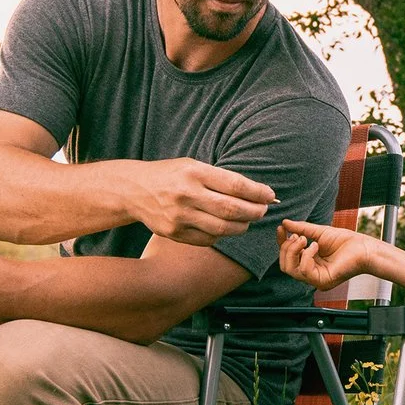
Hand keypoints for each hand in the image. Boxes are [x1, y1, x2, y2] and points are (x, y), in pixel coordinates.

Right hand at [124, 157, 276, 244]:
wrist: (135, 190)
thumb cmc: (172, 175)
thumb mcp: (193, 165)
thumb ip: (221, 178)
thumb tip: (257, 193)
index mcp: (194, 172)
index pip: (236, 185)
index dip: (258, 192)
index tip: (270, 195)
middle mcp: (186, 194)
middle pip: (232, 210)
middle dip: (255, 212)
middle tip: (263, 210)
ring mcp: (179, 216)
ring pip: (223, 229)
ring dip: (242, 226)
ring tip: (248, 220)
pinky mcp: (174, 233)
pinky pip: (208, 239)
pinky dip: (223, 235)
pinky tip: (226, 227)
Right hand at [277, 218, 380, 290]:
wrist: (363, 247)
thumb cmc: (346, 241)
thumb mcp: (319, 232)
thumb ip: (301, 229)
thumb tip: (285, 223)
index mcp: (309, 263)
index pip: (287, 257)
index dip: (281, 243)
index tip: (280, 228)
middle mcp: (310, 273)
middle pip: (284, 265)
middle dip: (287, 248)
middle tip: (299, 236)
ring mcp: (315, 279)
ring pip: (290, 269)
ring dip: (294, 250)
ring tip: (306, 240)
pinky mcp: (322, 281)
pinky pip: (303, 270)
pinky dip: (306, 255)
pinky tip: (316, 246)